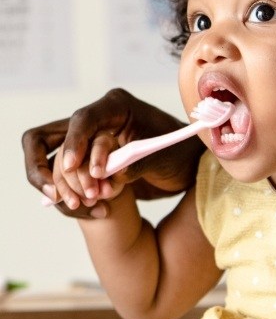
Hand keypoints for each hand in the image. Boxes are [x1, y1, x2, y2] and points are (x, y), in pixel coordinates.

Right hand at [22, 88, 204, 216]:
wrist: (185, 166)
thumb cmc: (179, 153)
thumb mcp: (163, 157)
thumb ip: (136, 164)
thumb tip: (110, 177)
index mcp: (115, 107)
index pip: (83, 119)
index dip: (74, 142)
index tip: (72, 167)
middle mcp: (96, 121)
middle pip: (47, 138)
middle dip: (53, 169)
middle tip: (69, 197)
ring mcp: (87, 142)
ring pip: (52, 162)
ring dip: (65, 187)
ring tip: (89, 205)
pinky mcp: (85, 162)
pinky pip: (64, 179)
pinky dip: (72, 195)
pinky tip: (95, 211)